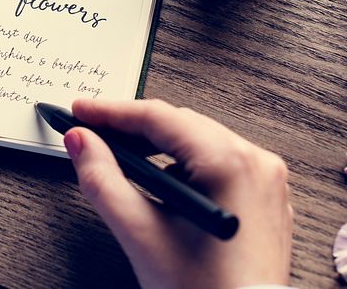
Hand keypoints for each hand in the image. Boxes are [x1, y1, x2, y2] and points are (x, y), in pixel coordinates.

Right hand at [65, 99, 292, 288]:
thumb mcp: (140, 234)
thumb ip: (102, 179)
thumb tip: (80, 141)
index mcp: (228, 162)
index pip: (158, 117)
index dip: (111, 112)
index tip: (81, 111)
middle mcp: (255, 162)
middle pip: (180, 125)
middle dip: (133, 127)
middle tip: (93, 133)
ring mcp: (266, 180)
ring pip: (200, 142)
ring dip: (158, 146)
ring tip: (122, 160)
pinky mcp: (266, 199)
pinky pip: (221, 163)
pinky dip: (186, 165)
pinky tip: (161, 184)